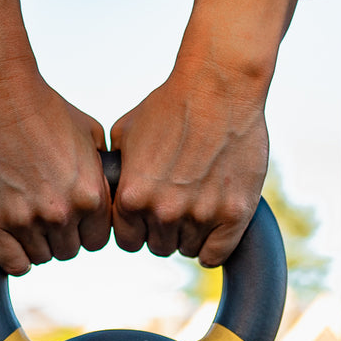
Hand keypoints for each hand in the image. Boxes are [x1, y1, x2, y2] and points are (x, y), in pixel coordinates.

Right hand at [0, 67, 111, 274]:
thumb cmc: (42, 108)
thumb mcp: (90, 135)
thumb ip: (100, 171)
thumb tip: (109, 193)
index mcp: (90, 195)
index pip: (96, 240)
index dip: (83, 229)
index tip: (71, 217)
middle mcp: (60, 212)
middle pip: (68, 250)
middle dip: (59, 234)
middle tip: (42, 210)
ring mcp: (23, 219)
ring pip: (40, 256)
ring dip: (34, 241)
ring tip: (23, 214)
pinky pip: (12, 263)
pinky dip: (13, 255)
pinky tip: (9, 236)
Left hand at [110, 58, 269, 267]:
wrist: (218, 86)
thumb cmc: (170, 104)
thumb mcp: (125, 133)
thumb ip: (116, 170)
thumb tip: (106, 191)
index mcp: (132, 196)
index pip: (129, 240)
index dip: (139, 228)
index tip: (149, 216)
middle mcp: (163, 211)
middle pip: (159, 247)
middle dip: (164, 229)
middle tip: (177, 204)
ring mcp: (200, 215)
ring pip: (188, 249)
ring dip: (191, 233)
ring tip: (197, 204)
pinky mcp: (234, 214)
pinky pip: (216, 254)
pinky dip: (214, 245)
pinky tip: (214, 228)